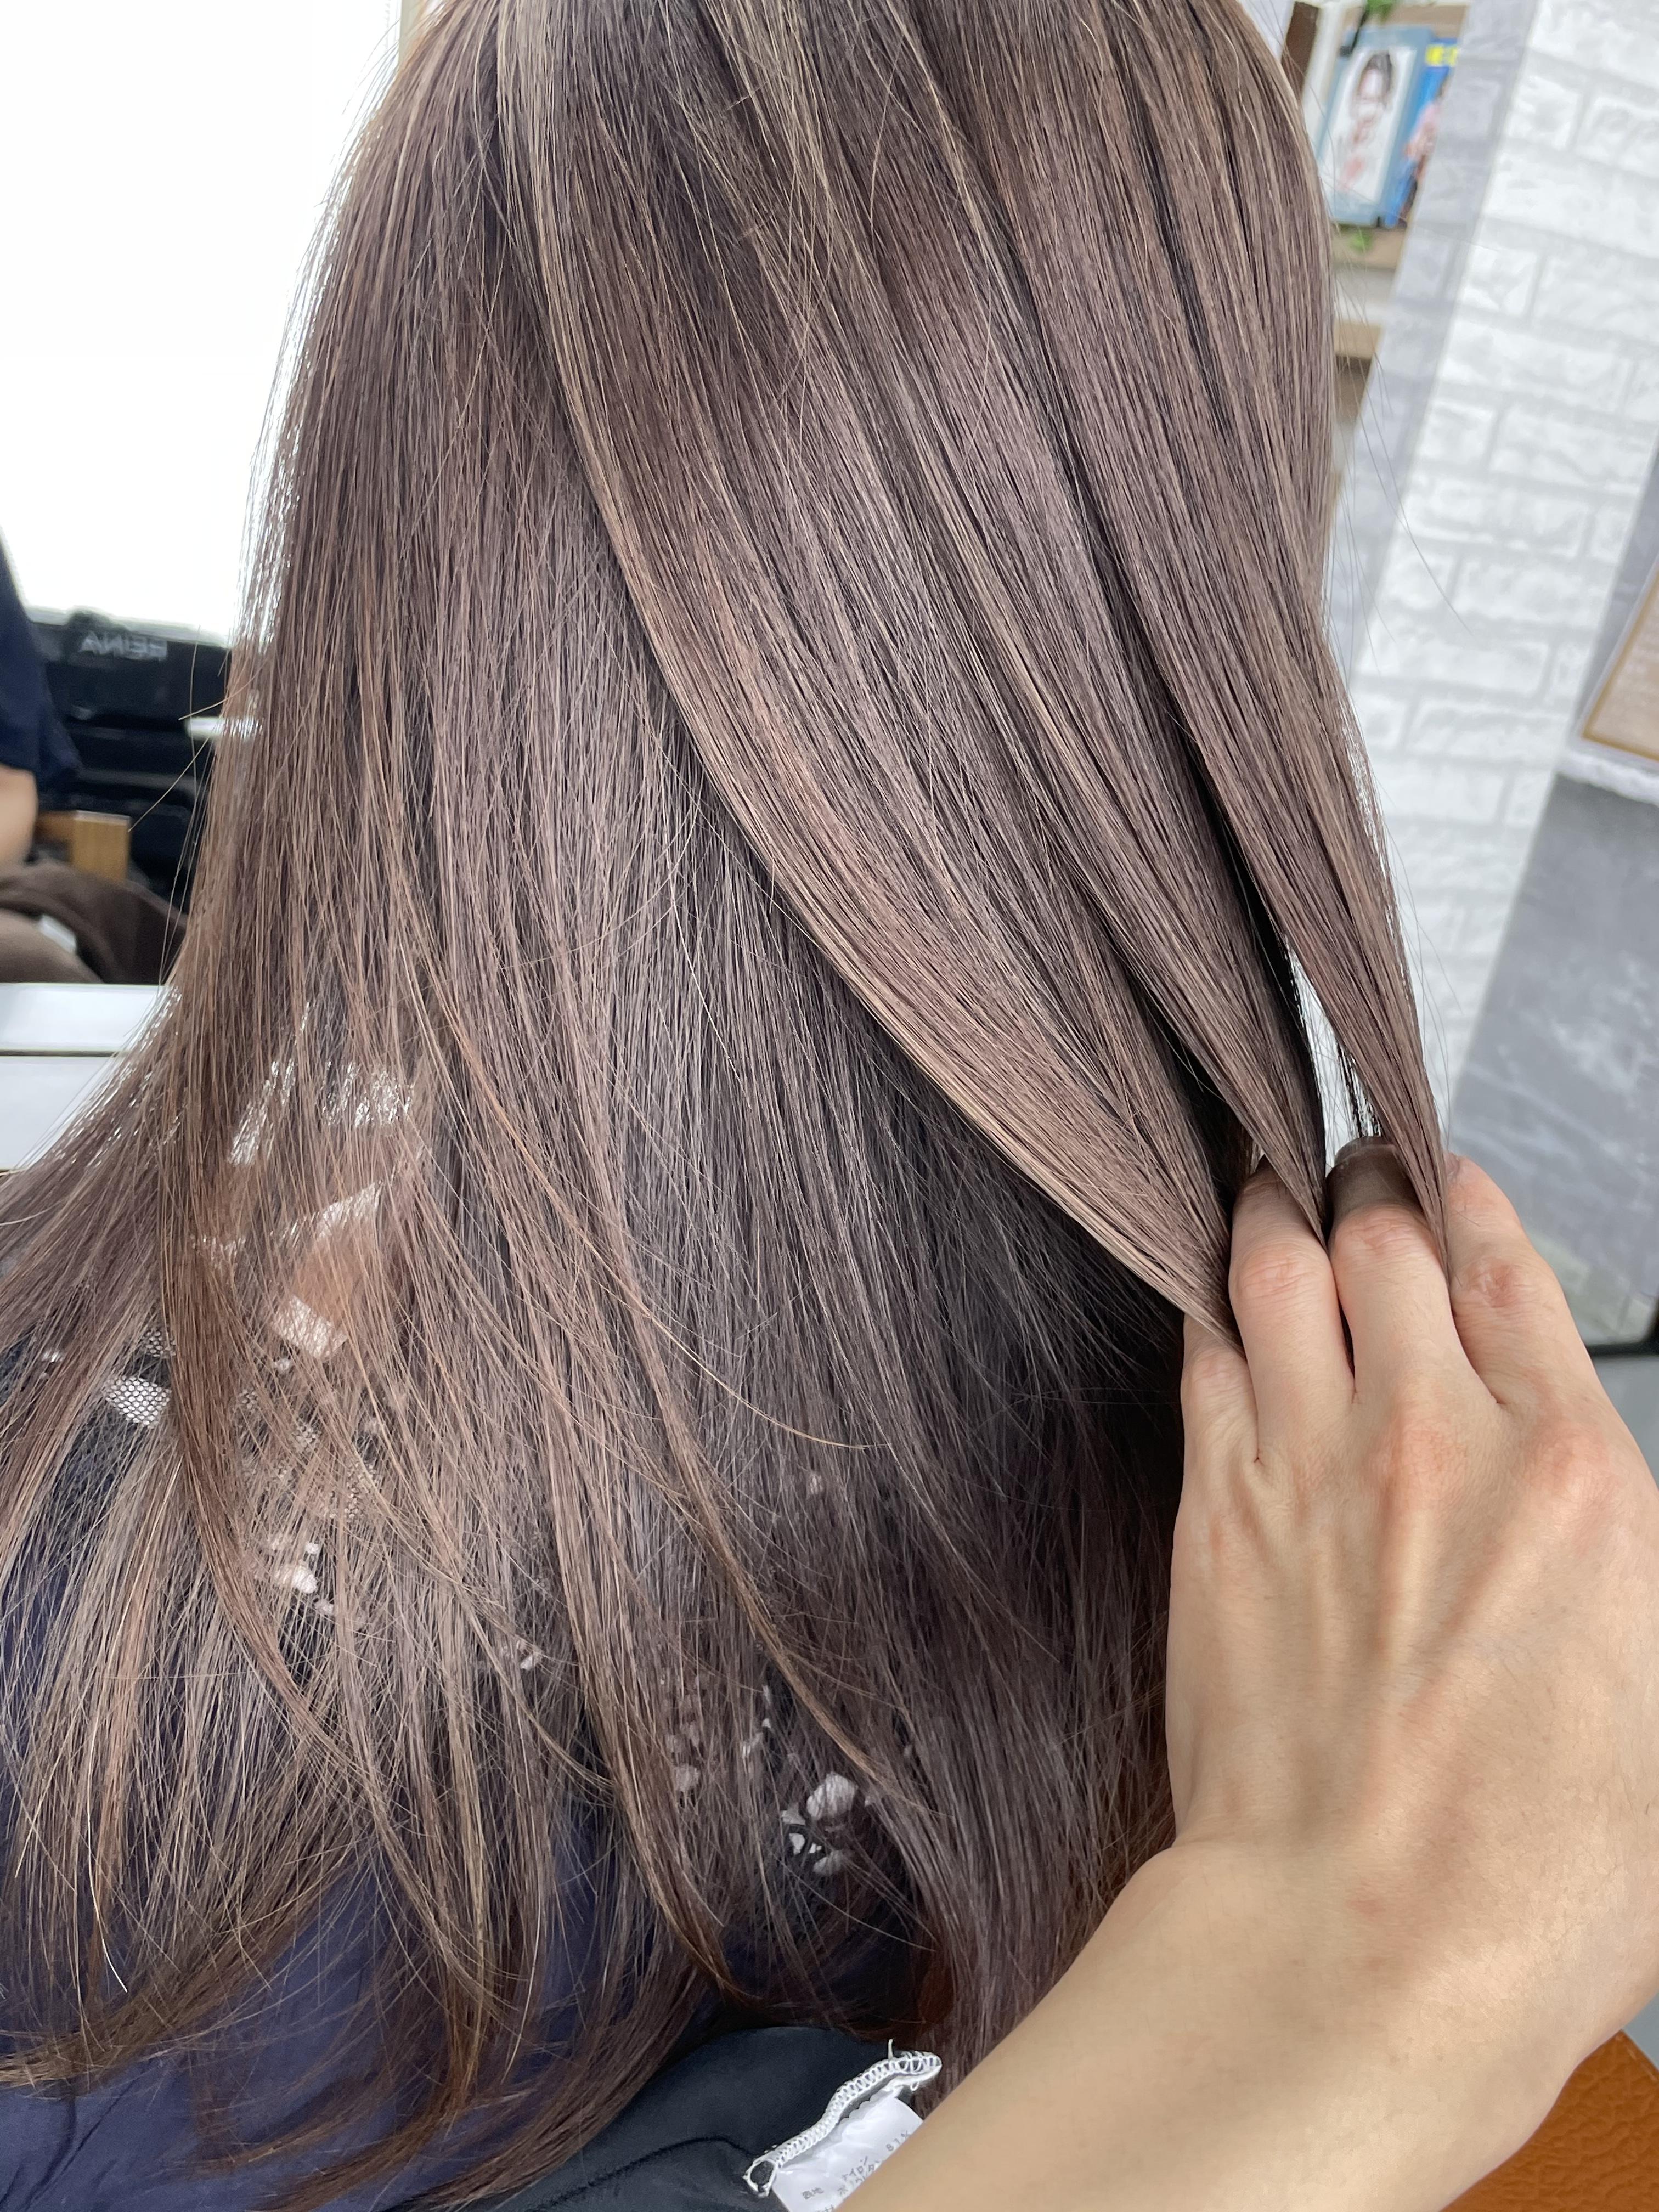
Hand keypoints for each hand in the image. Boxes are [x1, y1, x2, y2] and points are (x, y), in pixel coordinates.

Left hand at [1173, 1146, 1658, 2125]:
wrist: (1365, 1941)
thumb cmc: (1533, 1870)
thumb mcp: (1658, 1702)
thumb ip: (1613, 1553)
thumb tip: (1581, 1493)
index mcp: (1575, 1474)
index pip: (1510, 1273)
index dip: (1471, 1203)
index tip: (1451, 1180)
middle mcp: (1438, 1436)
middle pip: (1387, 1237)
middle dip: (1370, 1178)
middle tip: (1353, 1160)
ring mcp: (1312, 1460)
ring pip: (1278, 1264)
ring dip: (1274, 1202)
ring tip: (1268, 1173)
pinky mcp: (1216, 1508)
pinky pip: (1205, 1352)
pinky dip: (1209, 1296)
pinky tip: (1209, 1282)